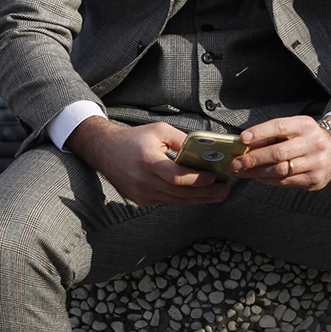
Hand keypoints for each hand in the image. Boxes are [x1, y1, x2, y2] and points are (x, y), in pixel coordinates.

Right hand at [67, 116, 231, 206]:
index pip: (177, 177)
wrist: (105, 151)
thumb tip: (206, 151)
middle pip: (181, 193)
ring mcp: (142, 194)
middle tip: (224, 191)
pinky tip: (198, 195)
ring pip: (176, 201)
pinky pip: (167, 201)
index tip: (214, 177)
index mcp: (148, 162)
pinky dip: (184, 198)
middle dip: (206, 193)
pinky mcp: (141, 200)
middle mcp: (144, 181)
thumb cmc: (134, 139)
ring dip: (198, 199)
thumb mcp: (159, 130)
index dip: (198, 180)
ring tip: (217, 195)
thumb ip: (182, 140)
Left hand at [233, 114, 330, 191]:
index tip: (242, 138)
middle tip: (237, 163)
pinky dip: (268, 180)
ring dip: (258, 172)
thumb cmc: (305, 138)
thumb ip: (272, 135)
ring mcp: (315, 162)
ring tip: (243, 171)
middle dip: (254, 158)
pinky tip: (258, 176)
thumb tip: (246, 146)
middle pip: (278, 152)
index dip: (260, 132)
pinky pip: (285, 182)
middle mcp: (312, 143)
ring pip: (281, 170)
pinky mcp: (314, 178)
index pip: (279, 126)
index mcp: (305, 125)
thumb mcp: (293, 129)